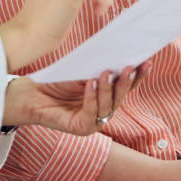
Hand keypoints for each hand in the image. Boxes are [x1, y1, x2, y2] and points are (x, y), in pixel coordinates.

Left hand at [4, 62, 150, 134]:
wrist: (32, 92)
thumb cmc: (58, 80)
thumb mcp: (83, 70)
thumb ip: (101, 66)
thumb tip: (120, 52)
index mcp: (108, 95)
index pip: (127, 85)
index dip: (139, 75)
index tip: (147, 60)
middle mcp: (104, 109)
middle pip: (121, 96)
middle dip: (127, 81)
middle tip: (130, 66)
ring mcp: (94, 121)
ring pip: (108, 106)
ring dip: (108, 88)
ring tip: (106, 72)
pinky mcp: (82, 128)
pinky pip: (90, 114)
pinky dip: (92, 98)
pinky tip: (91, 84)